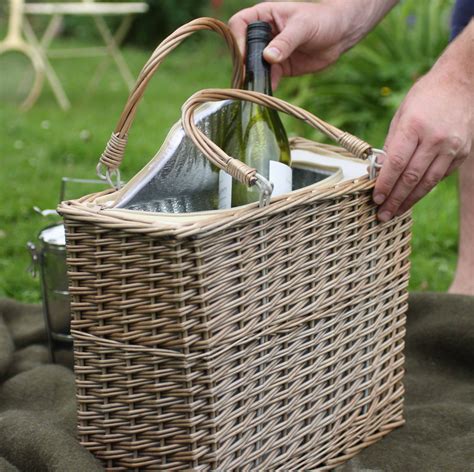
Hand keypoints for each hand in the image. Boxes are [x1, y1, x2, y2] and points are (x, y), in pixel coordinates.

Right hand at [229, 1, 396, 88]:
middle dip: (244, 62)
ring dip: (254, 76)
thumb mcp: (303, 27)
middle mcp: (264, 34)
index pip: (240, 23)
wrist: (341, 35)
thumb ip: (286, 42)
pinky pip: (269, 77)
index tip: (243, 54)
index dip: (237, 38)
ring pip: (254, 66)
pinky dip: (267, 84)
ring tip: (255, 86)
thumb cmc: (323, 20)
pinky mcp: (280, 67)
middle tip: (248, 74)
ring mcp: (271, 52)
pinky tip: (268, 90)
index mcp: (265, 16)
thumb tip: (268, 57)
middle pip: (244, 48)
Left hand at [374, 52, 472, 220]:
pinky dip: (425, 189)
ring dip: (410, 201)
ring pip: (427, 182)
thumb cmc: (425, 96)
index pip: (396, 164)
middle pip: (411, 178)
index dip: (385, 184)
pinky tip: (412, 198)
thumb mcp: (401, 115)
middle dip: (395, 199)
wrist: (463, 82)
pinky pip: (440, 176)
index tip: (375, 198)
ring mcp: (451, 147)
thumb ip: (392, 144)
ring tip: (396, 213)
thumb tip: (380, 171)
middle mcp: (434, 139)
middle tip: (383, 215)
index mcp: (414, 127)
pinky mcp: (462, 153)